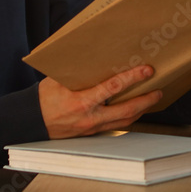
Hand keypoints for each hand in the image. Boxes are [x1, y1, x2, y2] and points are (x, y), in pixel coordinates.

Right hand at [39, 66, 162, 138]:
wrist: (31, 123)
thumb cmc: (44, 99)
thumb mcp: (58, 80)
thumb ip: (79, 72)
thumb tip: (96, 58)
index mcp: (82, 102)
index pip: (113, 88)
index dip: (132, 78)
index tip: (146, 70)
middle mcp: (90, 117)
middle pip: (126, 110)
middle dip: (146, 100)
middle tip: (159, 90)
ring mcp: (92, 128)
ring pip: (124, 121)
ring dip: (140, 110)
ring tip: (152, 99)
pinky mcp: (92, 133)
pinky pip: (115, 125)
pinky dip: (128, 117)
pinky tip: (135, 110)